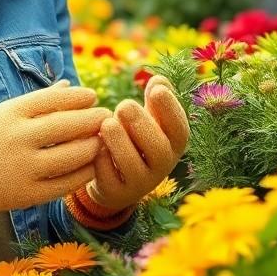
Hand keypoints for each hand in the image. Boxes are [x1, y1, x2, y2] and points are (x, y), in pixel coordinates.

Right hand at [0, 81, 108, 228]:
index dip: (79, 97)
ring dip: (93, 146)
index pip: (54, 99)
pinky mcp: (27, 194)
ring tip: (102, 140)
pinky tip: (91, 164)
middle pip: (67, 125)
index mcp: (10, 113)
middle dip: (93, 119)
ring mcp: (22, 167)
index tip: (93, 96)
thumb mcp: (5, 113)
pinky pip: (66, 183)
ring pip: (71, 155)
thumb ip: (39, 101)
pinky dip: (84, 172)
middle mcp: (17, 138)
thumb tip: (71, 85)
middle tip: (107, 116)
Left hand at [86, 75, 189, 210]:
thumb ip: (154, 100)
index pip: (180, 129)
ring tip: (107, 124)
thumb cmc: (135, 138)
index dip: (171, 109)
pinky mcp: (117, 194)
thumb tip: (159, 80)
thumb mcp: (148, 118)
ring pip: (134, 166)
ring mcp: (140, 183)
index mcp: (172, 145)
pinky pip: (110, 180)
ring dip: (120, 142)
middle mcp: (161, 167)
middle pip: (158, 149)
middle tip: (124, 105)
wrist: (116, 179)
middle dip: (142, 125)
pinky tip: (96, 147)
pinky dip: (103, 162)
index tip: (156, 89)